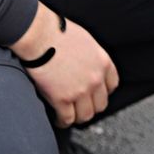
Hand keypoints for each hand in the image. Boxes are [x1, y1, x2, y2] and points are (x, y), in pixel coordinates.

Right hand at [10, 3, 117, 126]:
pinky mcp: (62, 99)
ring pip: (86, 115)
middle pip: (100, 104)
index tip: (94, 93)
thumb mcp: (85, 40)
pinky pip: (67, 119)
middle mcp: (95, 79)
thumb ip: (91, 57)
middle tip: (81, 105)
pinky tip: (57, 118)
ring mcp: (80, 91)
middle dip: (91, 106)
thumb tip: (86, 66)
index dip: (102, 91)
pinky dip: (62, 121)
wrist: (40, 35)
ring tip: (69, 114)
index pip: (112, 85)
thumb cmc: (58, 32)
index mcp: (103, 62)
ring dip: (78, 116)